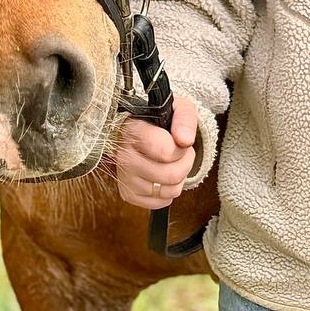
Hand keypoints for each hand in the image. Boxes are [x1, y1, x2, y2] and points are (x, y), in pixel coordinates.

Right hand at [115, 94, 198, 209]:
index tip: (180, 139)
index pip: (165, 151)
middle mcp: (124, 155)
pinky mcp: (128, 194)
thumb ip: (185, 119)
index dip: (181, 148)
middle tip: (181, 152)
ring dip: (179, 177)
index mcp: (132, 130)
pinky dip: (169, 191)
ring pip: (168, 191)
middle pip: (170, 175)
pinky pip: (162, 203)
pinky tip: (163, 176)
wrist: (143, 128)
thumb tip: (185, 140)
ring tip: (171, 162)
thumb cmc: (161, 119)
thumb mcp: (177, 108)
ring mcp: (124, 177)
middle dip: (185, 163)